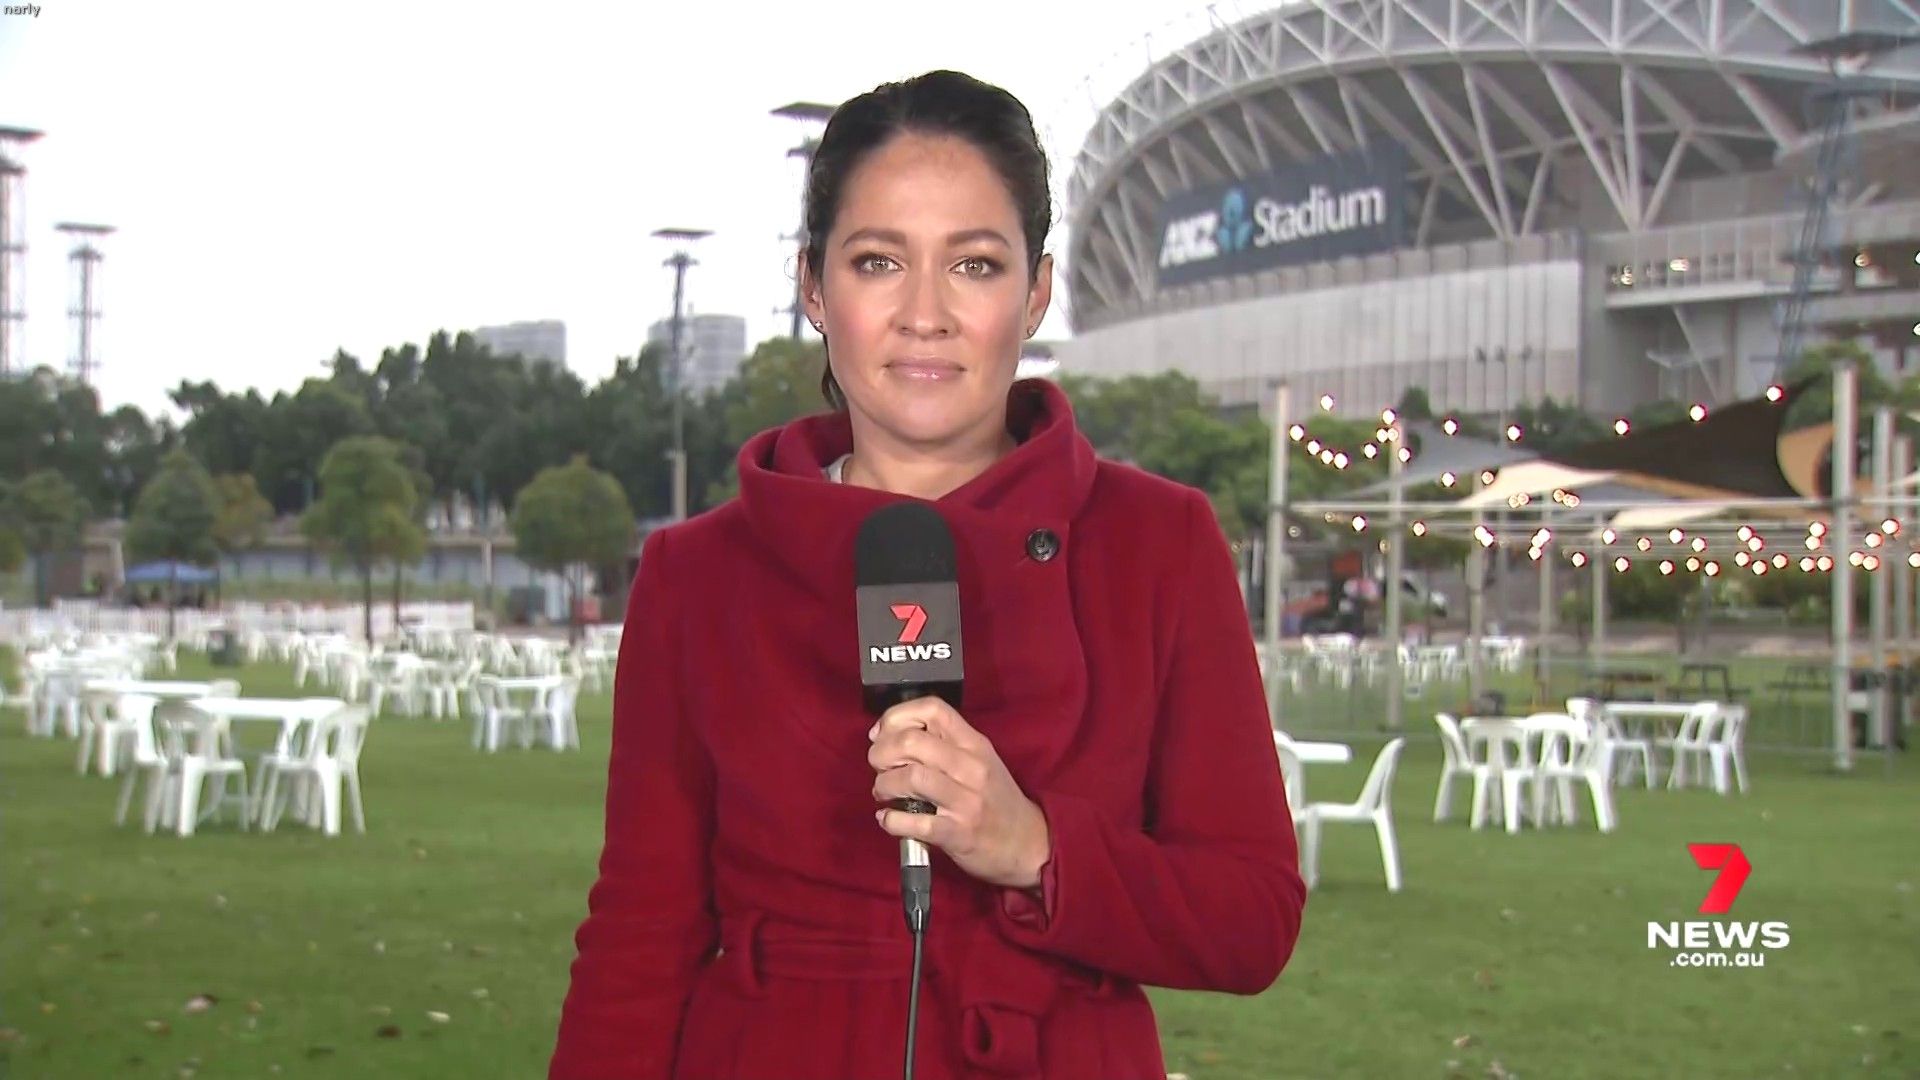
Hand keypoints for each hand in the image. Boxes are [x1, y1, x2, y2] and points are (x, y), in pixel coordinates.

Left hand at [867, 697, 1050, 889]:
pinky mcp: (957, 834)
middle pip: (912, 741)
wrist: (1027, 844)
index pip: (933, 709)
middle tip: (879, 767)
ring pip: (910, 777)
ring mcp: (965, 801)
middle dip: (881, 753)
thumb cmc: (996, 800)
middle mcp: (971, 767)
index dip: (897, 716)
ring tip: (884, 792)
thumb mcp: (980, 761)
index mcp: (974, 744)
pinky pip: (913, 822)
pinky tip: (888, 819)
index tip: (882, 734)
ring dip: (884, 784)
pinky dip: (891, 820)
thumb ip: (943, 745)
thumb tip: (889, 736)